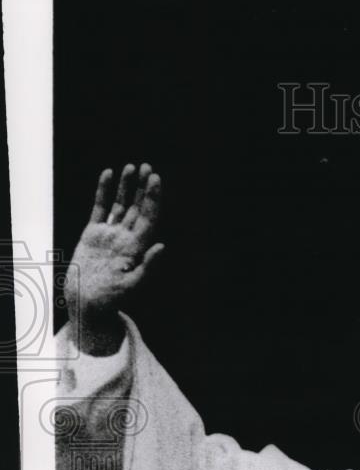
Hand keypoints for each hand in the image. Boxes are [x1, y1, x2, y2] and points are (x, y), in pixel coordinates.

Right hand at [65, 164, 163, 352]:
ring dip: (126, 186)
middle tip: (148, 167)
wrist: (86, 302)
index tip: (156, 179)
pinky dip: (104, 191)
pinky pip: (100, 208)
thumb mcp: (132, 285)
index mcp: (138, 248)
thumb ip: (148, 266)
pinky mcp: (93, 233)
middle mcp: (126, 238)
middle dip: (143, 188)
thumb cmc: (111, 299)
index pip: (149, 218)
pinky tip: (108, 174)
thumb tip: (163, 247)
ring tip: (132, 166)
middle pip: (138, 207)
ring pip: (121, 205)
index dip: (153, 198)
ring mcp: (110, 234)